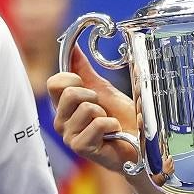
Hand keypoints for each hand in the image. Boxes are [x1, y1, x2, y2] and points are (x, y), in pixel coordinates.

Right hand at [47, 45, 138, 173]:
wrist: (139, 141)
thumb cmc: (121, 118)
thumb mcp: (102, 89)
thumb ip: (84, 69)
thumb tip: (73, 47)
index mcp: (63, 106)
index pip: (54, 83)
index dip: (73, 78)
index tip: (87, 86)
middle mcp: (61, 121)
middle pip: (69, 93)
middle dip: (93, 96)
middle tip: (102, 108)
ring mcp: (69, 136)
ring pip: (86, 108)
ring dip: (105, 113)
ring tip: (108, 123)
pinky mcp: (81, 147)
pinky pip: (97, 124)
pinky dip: (111, 125)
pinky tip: (113, 133)